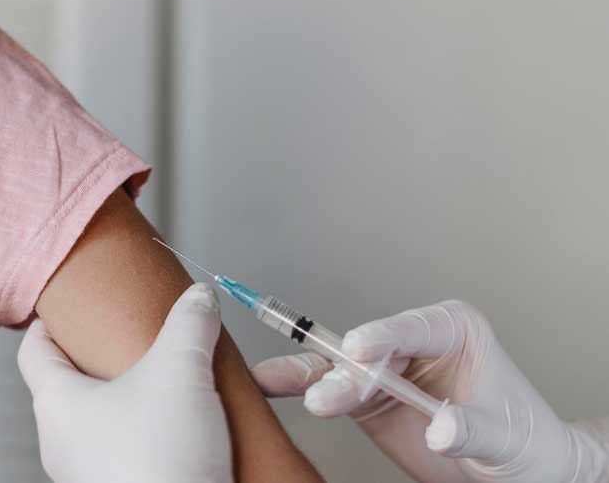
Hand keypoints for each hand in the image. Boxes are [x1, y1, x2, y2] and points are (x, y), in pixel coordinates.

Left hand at [18, 283, 232, 482]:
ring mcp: (88, 472)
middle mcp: (62, 442)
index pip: (34, 350)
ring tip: (165, 379)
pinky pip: (125, 449)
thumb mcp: (180, 372)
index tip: (68, 306)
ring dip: (130, 397)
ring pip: (101, 419)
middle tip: (127, 335)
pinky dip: (148, 431)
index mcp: (56, 404)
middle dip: (100, 358)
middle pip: (69, 383)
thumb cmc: (159, 463)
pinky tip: (183, 424)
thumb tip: (199, 297)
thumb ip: (190, 324)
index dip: (49, 322)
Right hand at [251, 300, 607, 482]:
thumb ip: (472, 429)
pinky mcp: (366, 398)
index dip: (384, 336)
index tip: (359, 348)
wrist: (517, 470)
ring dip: (321, 383)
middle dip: (348, 371)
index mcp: (453, 330)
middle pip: (369, 349)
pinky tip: (272, 382)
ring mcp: (386, 370)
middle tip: (330, 393)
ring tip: (311, 400)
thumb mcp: (506, 435)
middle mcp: (413, 343)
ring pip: (341, 367)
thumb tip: (441, 427)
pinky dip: (300, 386)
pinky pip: (329, 388)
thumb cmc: (524, 440)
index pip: (413, 328)